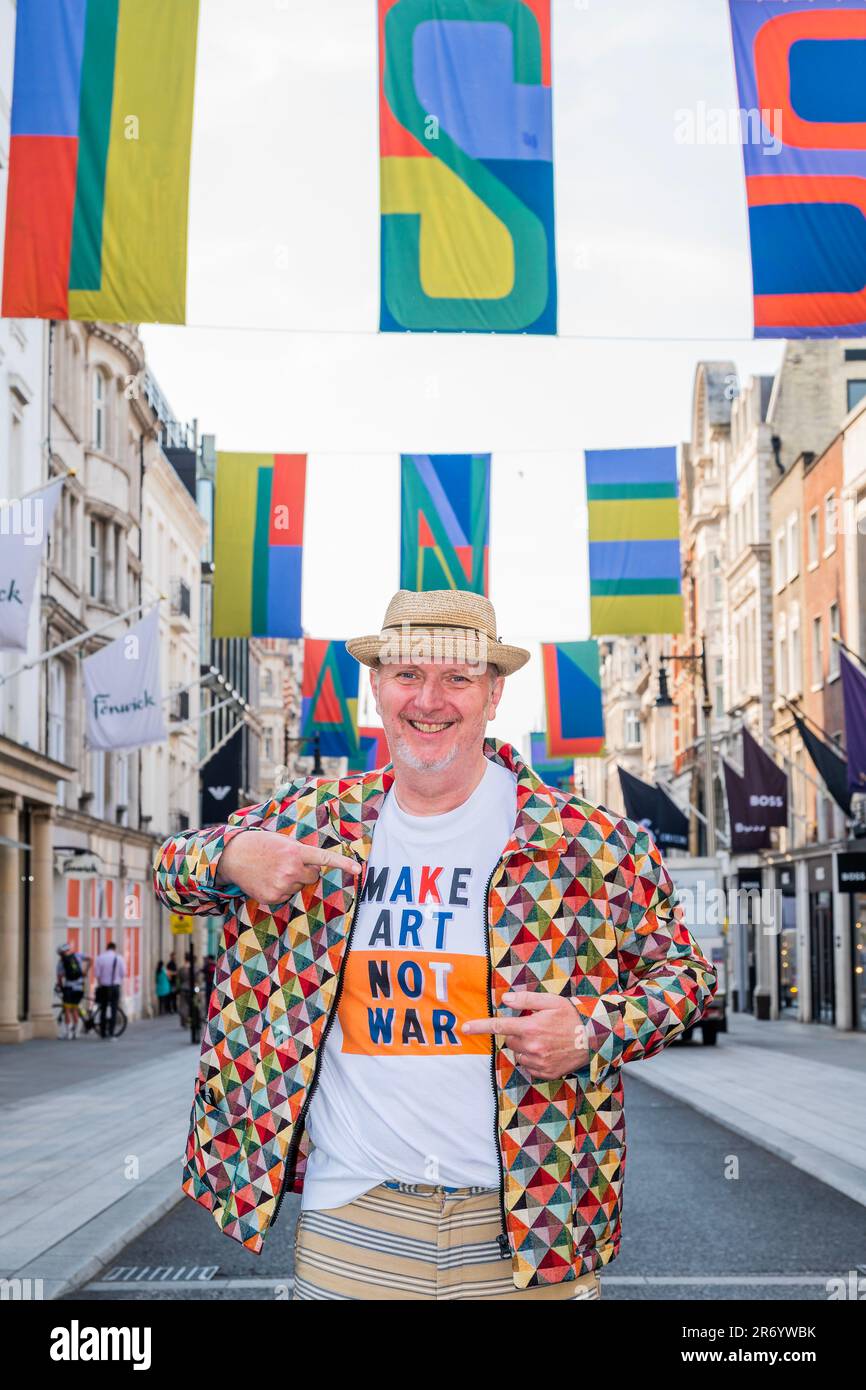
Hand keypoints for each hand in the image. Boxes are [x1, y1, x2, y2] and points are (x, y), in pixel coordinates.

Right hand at [215, 831, 360, 903]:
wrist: (234, 856)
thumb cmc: (262, 846)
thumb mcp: (284, 842)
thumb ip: (301, 852)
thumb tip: (316, 868)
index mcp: (295, 852)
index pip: (324, 858)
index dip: (343, 864)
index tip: (358, 870)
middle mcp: (291, 869)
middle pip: (313, 876)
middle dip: (305, 870)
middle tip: (286, 862)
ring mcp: (282, 885)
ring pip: (299, 886)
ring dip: (291, 880)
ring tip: (272, 869)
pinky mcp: (272, 897)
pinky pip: (286, 896)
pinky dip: (280, 889)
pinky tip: (267, 879)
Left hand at [462, 991, 589, 1079]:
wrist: (595, 1040)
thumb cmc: (572, 1017)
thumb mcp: (551, 1001)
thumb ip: (526, 1000)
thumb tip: (505, 1000)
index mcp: (531, 1028)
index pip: (499, 1027)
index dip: (480, 1026)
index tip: (465, 1028)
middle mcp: (532, 1047)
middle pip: (509, 1040)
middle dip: (516, 1033)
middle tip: (534, 1026)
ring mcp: (539, 1063)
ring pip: (518, 1054)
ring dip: (524, 1047)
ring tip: (544, 1039)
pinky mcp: (545, 1073)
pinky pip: (529, 1066)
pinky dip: (533, 1059)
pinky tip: (547, 1051)